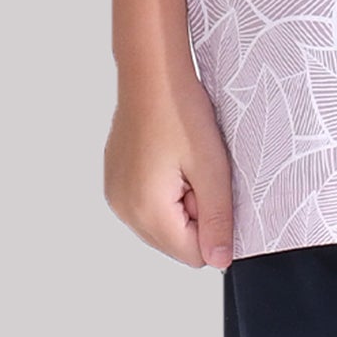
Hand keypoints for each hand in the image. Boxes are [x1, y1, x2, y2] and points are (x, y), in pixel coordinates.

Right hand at [103, 71, 236, 268]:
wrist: (151, 74)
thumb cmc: (181, 113)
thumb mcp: (213, 169)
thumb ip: (218, 221)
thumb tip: (220, 262)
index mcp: (147, 211)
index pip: (194, 255)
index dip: (213, 225)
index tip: (209, 186)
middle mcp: (124, 210)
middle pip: (176, 243)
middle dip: (195, 215)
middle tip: (196, 171)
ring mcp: (116, 196)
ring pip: (163, 224)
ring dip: (180, 201)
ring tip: (182, 162)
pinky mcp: (116, 181)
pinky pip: (148, 204)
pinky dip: (164, 189)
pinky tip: (168, 157)